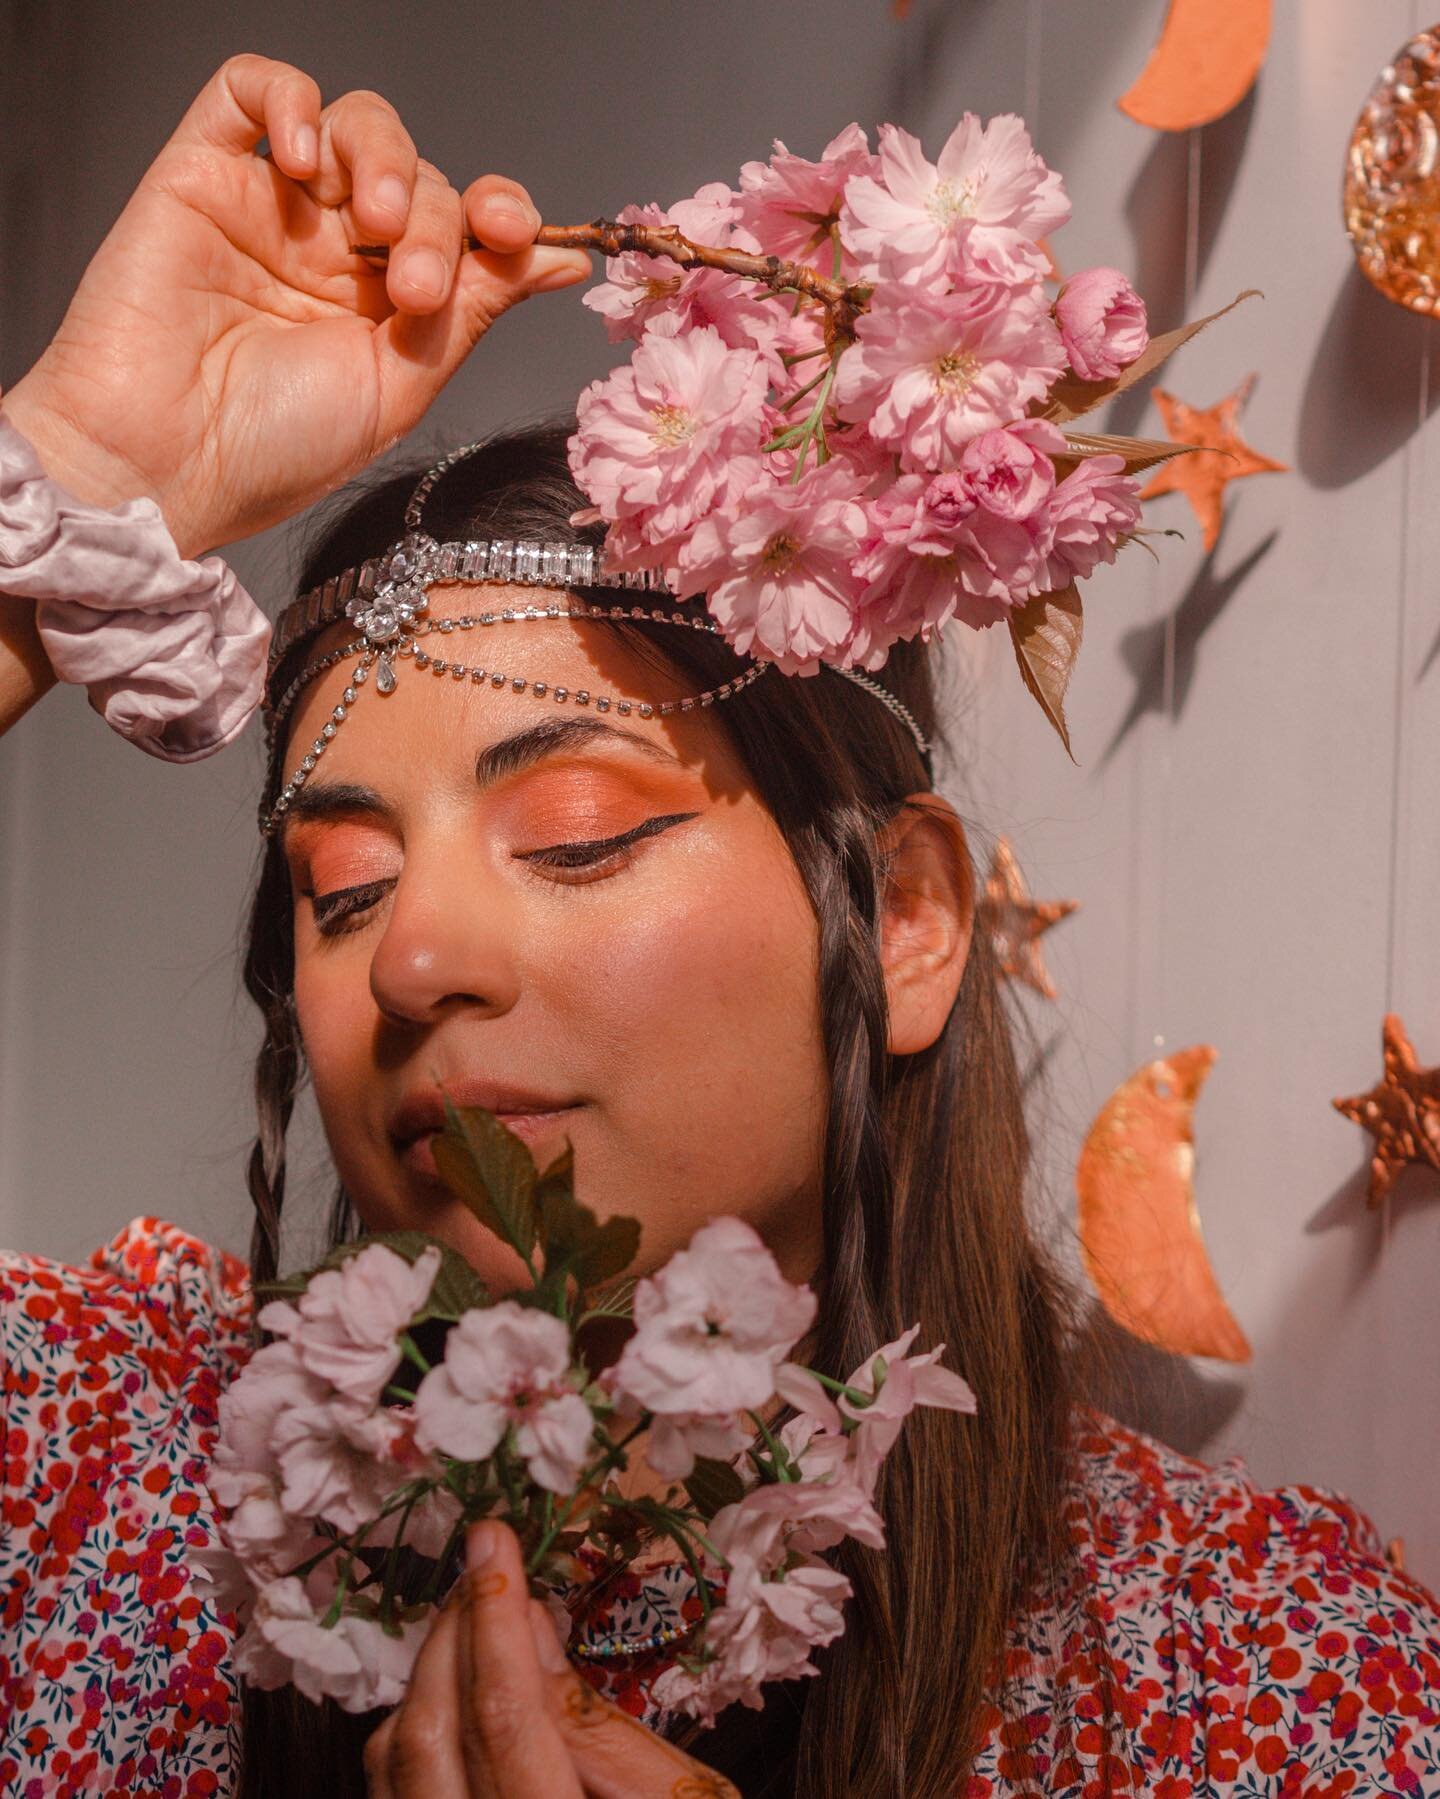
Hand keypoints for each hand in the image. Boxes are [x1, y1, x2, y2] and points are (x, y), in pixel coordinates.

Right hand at [0, 54, 590, 558]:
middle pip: (419, 180)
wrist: (164, 464)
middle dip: (438, 224)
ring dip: (386, 161)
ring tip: (376, 225)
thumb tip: (562, 260)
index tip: (520, 235)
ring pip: (354, 127)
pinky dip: (291, 100)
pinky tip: (305, 157)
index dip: (500, 216)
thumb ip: (477, 309)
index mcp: (384, 308)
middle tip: (415, 288)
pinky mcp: (201, 172)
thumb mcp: (402, 383)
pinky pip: (249, 89)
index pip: (462, 228)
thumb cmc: (272, 449)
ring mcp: (270, 207)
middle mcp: (332, 252)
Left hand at [363, 1521, 736, 1798]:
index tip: (493, 1539)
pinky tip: (451, 1693)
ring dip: (427, 1676)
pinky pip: (390, 1796)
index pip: (508, 1718)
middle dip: (452, 1634)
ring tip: (473, 1619)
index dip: (495, 1618)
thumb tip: (526, 1622)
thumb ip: (600, 1727)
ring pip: (393, 1765)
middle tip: (482, 1565)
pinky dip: (413, 1731)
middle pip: (429, 1736)